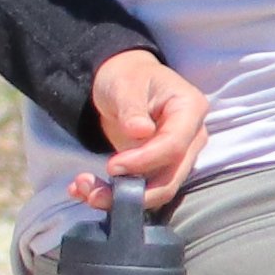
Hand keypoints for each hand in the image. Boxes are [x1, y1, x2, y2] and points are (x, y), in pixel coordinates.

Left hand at [82, 49, 210, 212]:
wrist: (124, 82)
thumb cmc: (128, 77)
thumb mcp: (125, 84)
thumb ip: (132, 107)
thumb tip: (142, 132)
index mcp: (190, 110)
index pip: (175, 145)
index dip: (145, 160)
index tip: (112, 166)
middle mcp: (191, 138)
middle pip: (171, 177)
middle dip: (134, 193)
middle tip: (93, 193)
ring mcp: (177, 157)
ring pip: (157, 191)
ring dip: (120, 198)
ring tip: (83, 190)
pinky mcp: (159, 169)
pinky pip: (142, 190)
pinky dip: (113, 195)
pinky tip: (84, 190)